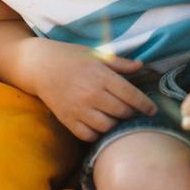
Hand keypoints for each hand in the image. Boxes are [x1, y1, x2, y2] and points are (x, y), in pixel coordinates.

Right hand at [29, 41, 156, 141]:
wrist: (37, 64)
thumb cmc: (68, 56)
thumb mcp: (93, 54)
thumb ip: (119, 63)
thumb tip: (142, 65)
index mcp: (100, 76)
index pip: (132, 96)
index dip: (146, 105)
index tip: (152, 110)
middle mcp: (91, 94)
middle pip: (123, 113)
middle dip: (131, 113)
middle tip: (130, 111)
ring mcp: (78, 108)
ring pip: (108, 127)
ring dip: (115, 124)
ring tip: (115, 118)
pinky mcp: (67, 119)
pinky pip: (89, 135)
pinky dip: (97, 134)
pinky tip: (98, 125)